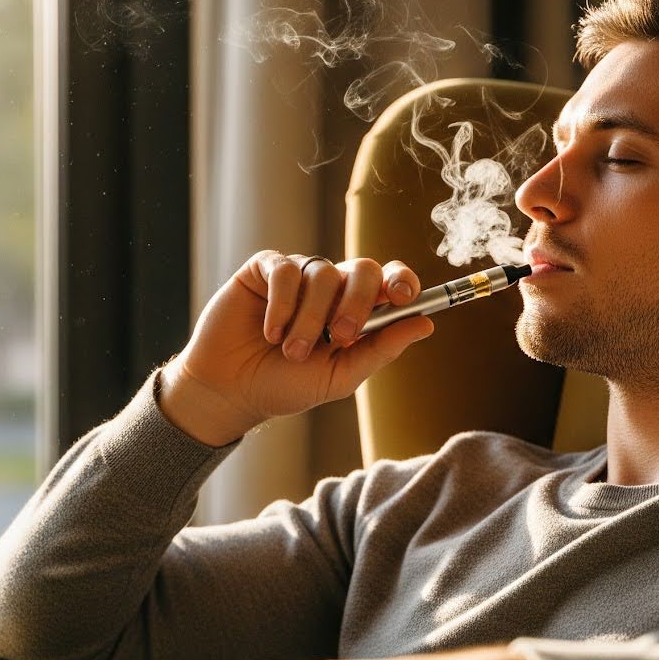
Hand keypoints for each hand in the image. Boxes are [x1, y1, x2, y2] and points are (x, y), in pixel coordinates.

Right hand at [158, 252, 432, 445]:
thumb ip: (380, 349)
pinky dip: (281, 304)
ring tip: (291, 351)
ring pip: (322, 274)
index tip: (404, 295)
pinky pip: (285, 270)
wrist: (232, 391)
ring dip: (310, 318)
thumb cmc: (286, 385)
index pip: (390, 280)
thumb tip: (426, 324)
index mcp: (357, 309)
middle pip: (363, 269)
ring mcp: (298, 275)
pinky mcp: (264, 270)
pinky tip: (269, 331)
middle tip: (341, 336)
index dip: (402, 280)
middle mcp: (331, 287)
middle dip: (357, 302)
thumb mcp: (340, 376)